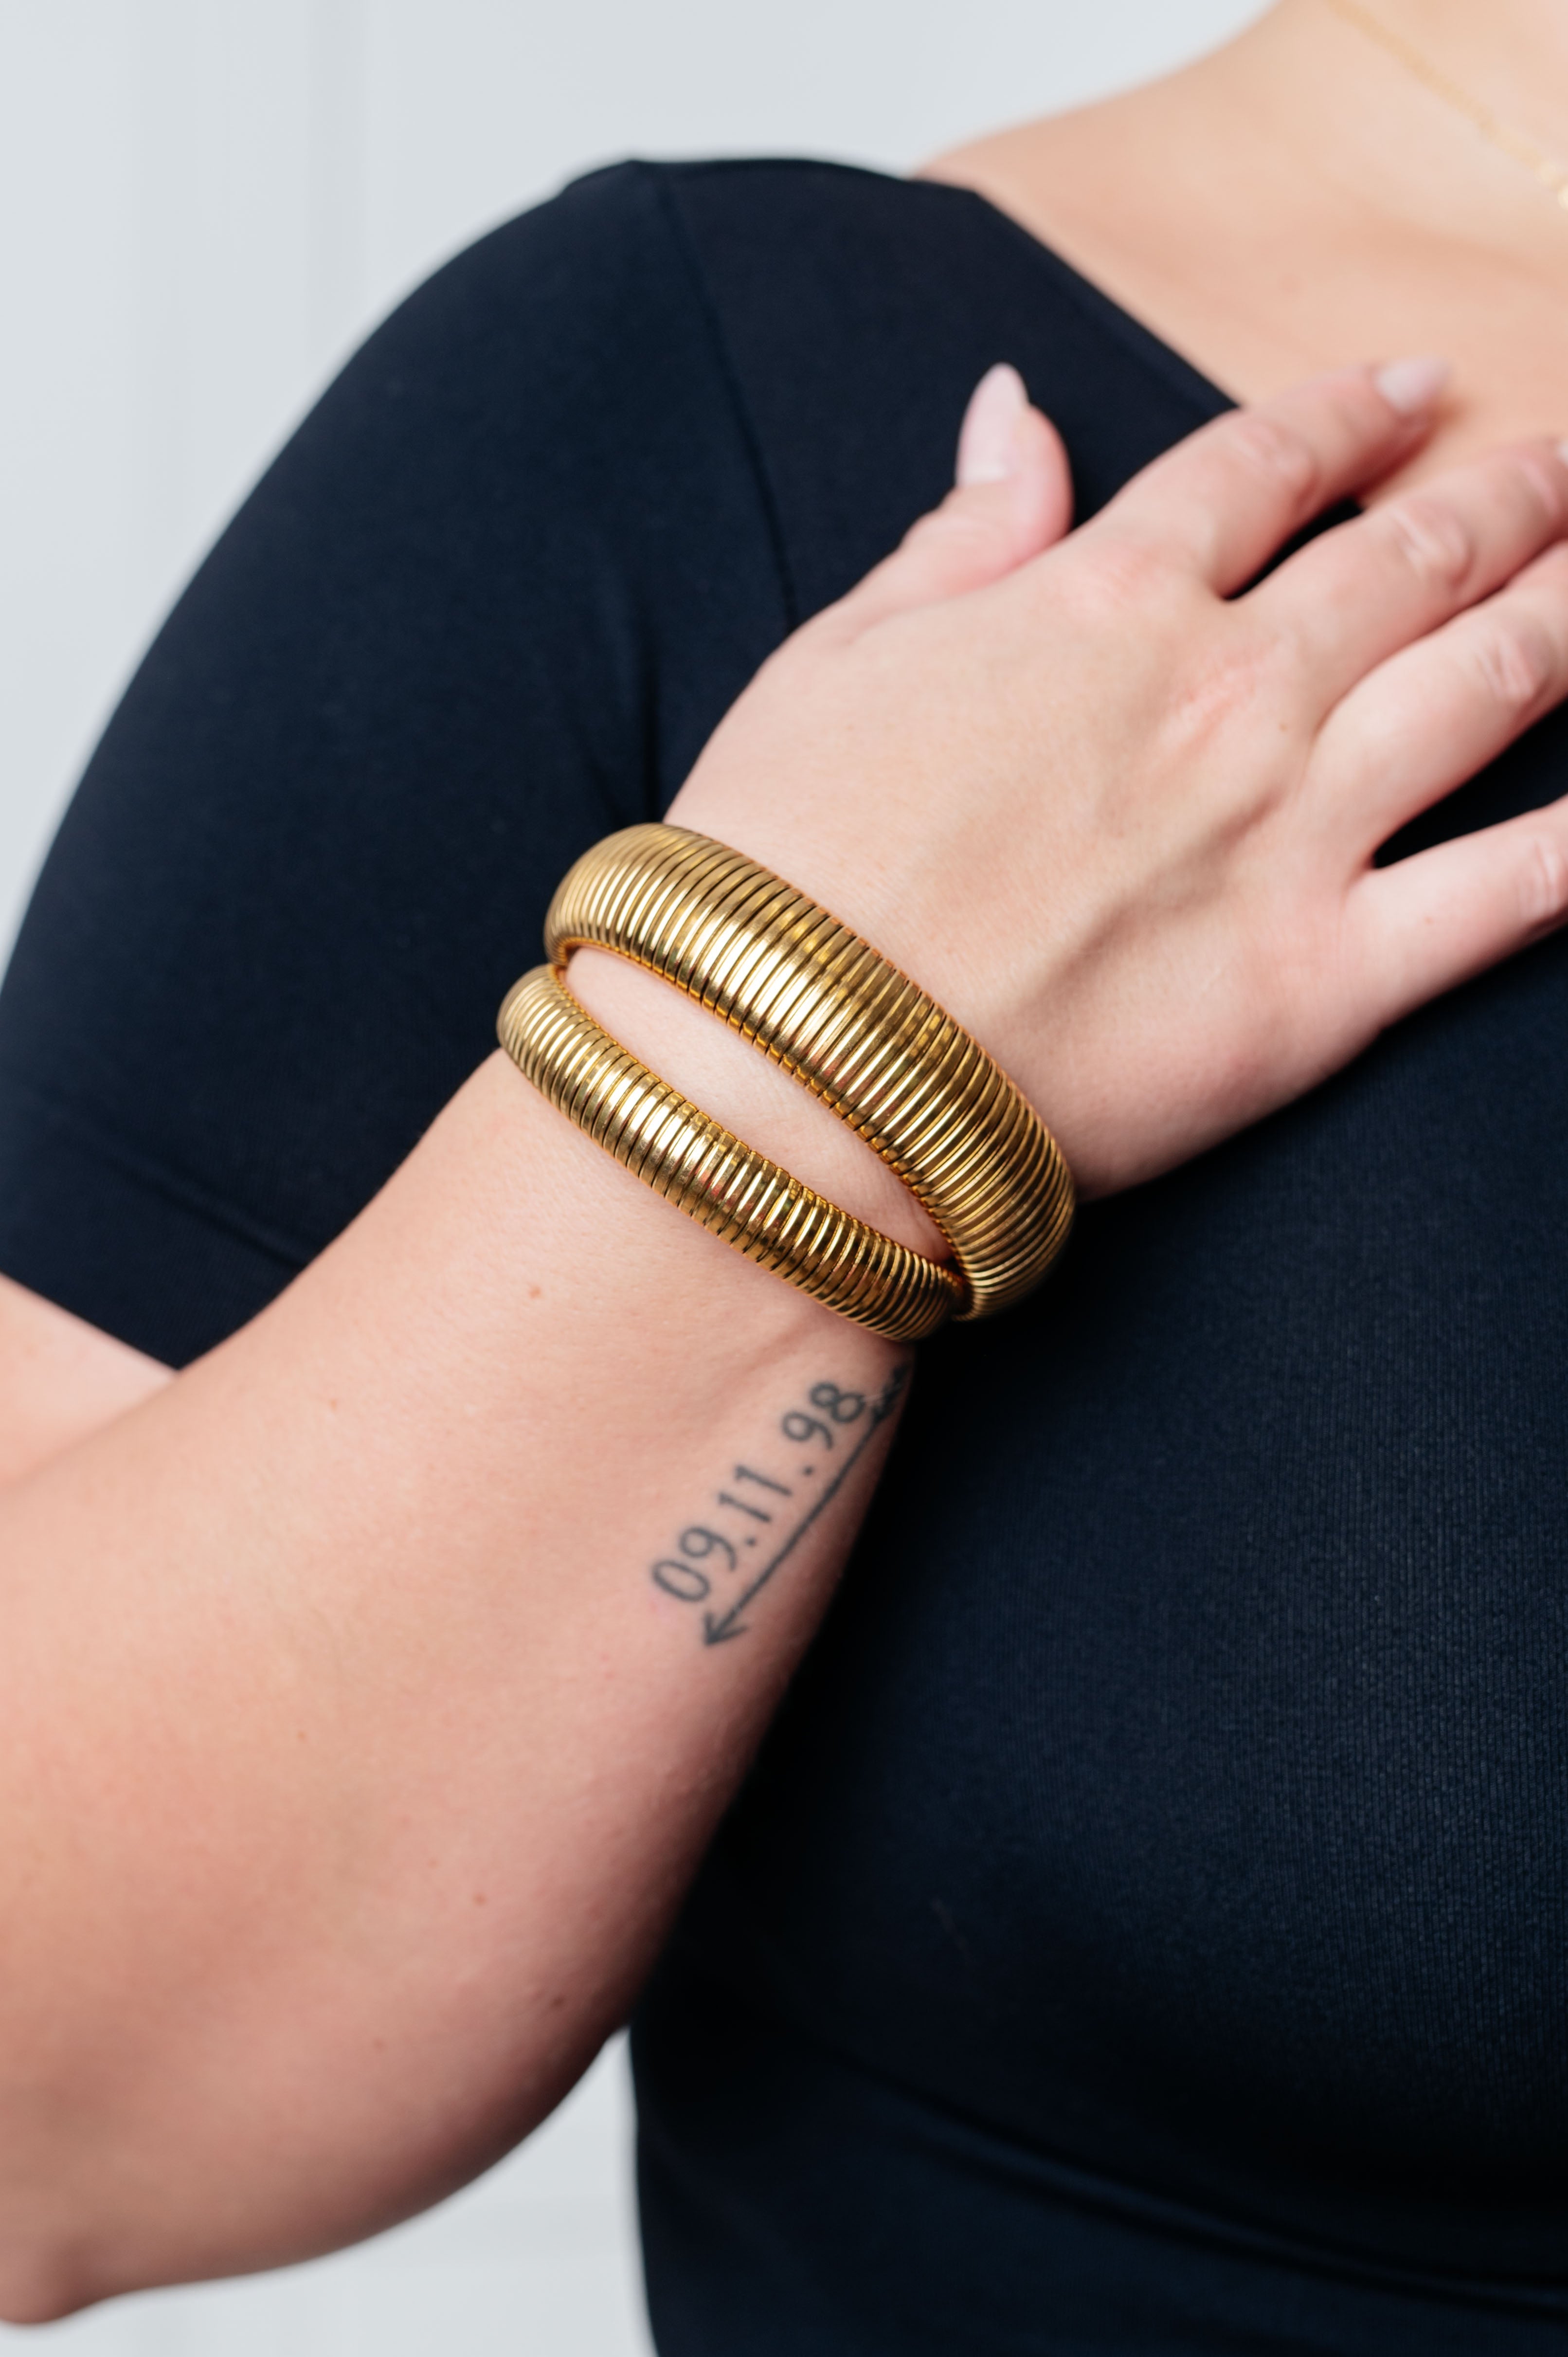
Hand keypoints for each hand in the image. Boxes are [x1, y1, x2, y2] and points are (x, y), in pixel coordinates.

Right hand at [669, 359, 1567, 1197]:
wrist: (784, 1063)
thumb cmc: (783, 869)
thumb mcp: (840, 653)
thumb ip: (962, 535)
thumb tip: (1015, 409)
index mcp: (1103, 606)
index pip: (1261, 468)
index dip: (1346, 414)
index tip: (1409, 387)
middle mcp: (1226, 694)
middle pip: (1410, 556)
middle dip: (1504, 494)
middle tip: (1562, 465)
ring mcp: (1291, 832)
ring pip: (1486, 685)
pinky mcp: (1324, 982)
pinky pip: (1505, 896)